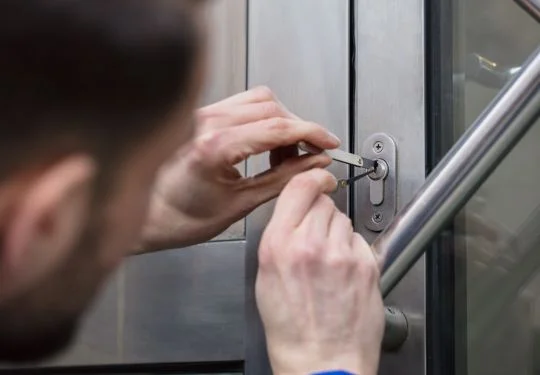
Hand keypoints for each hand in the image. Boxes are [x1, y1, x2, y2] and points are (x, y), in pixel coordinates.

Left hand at [137, 87, 339, 251]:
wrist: (149, 215)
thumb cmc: (182, 218)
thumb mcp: (240, 204)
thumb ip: (283, 180)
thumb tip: (315, 164)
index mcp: (215, 146)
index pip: (277, 127)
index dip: (311, 133)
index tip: (328, 143)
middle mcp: (207, 122)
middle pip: (271, 107)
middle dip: (299, 127)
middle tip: (311, 153)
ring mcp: (202, 115)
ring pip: (258, 100)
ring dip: (281, 120)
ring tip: (287, 152)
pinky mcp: (202, 116)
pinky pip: (242, 104)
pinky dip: (263, 118)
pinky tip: (265, 143)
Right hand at [256, 169, 383, 374]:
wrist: (321, 361)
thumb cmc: (291, 328)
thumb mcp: (266, 277)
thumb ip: (279, 237)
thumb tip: (294, 213)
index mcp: (279, 245)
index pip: (300, 187)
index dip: (313, 179)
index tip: (320, 179)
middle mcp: (310, 244)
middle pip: (324, 202)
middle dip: (320, 213)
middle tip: (316, 237)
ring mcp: (342, 254)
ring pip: (343, 219)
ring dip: (336, 232)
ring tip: (329, 261)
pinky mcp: (366, 265)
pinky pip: (359, 240)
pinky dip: (352, 250)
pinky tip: (342, 273)